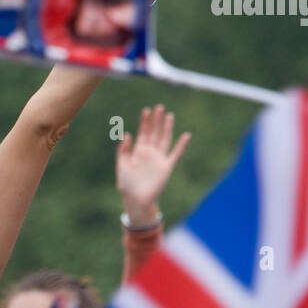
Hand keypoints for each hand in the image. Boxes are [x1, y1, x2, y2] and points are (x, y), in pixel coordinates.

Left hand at [117, 104, 189, 225]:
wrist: (136, 199)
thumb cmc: (126, 184)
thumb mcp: (121, 165)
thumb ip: (123, 150)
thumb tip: (127, 134)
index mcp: (138, 151)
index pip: (143, 133)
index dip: (145, 122)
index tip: (146, 110)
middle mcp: (150, 153)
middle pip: (155, 133)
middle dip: (156, 121)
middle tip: (159, 107)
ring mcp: (159, 159)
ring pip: (165, 139)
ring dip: (167, 128)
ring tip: (169, 115)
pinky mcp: (166, 167)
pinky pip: (175, 154)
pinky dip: (181, 145)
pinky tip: (186, 136)